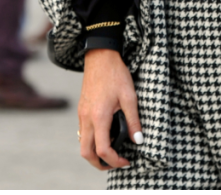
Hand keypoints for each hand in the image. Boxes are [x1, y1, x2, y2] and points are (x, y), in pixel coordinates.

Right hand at [79, 48, 142, 170]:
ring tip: (112, 152)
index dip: (115, 160)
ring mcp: (82, 114)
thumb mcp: (130, 96)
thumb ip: (134, 120)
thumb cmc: (115, 74)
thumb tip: (138, 140)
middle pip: (86, 153)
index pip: (103, 149)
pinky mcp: (82, 110)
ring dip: (95, 153)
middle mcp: (86, 118)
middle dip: (100, 164)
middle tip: (116, 164)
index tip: (126, 160)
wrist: (100, 56)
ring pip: (82, 143)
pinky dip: (92, 141)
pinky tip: (105, 135)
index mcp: (99, 116)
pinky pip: (82, 132)